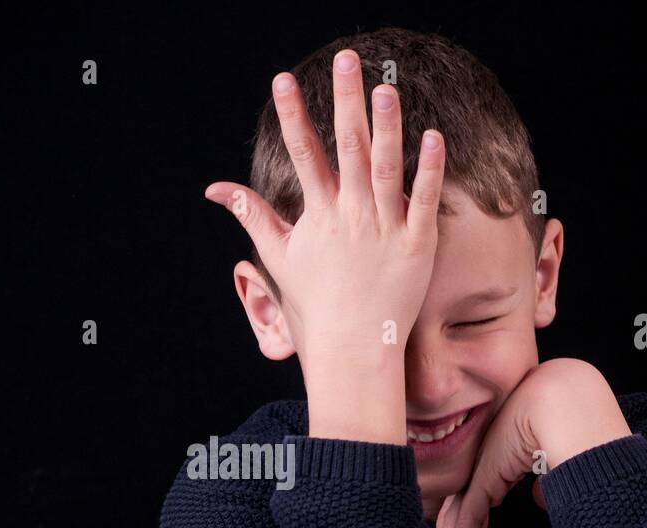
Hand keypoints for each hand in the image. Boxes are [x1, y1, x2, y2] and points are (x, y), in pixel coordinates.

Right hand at [204, 49, 446, 442]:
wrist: (354, 349)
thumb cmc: (314, 305)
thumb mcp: (278, 256)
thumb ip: (251, 214)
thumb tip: (214, 189)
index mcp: (318, 215)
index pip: (303, 154)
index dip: (292, 115)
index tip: (284, 80)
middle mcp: (351, 216)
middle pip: (346, 148)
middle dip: (344, 100)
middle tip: (345, 60)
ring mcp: (386, 229)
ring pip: (387, 167)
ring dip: (386, 124)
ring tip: (385, 85)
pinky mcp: (418, 244)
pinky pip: (423, 199)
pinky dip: (428, 168)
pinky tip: (432, 134)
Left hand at [435, 359, 631, 527]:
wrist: (569, 402)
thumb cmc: (576, 421)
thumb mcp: (557, 454)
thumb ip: (544, 477)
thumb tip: (542, 496)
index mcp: (498, 452)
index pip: (474, 497)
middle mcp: (481, 462)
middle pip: (459, 514)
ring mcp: (478, 470)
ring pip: (458, 526)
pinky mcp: (480, 482)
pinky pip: (468, 527)